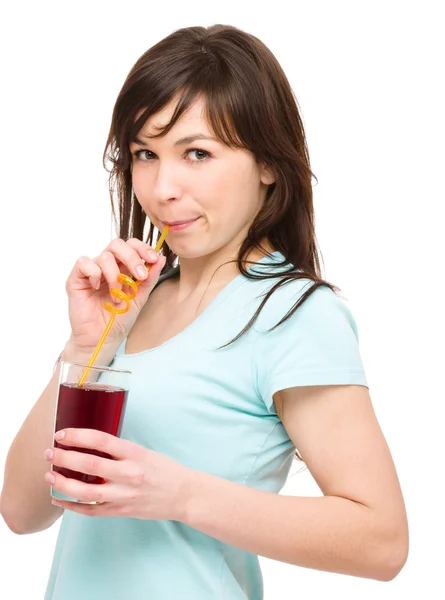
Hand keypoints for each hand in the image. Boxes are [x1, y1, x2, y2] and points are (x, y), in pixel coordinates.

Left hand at [44, 429, 191, 519]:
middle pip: (89, 465)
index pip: (100, 440)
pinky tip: (58, 499)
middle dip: (64, 457)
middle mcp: (128, 474)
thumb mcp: (144, 451)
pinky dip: (71, 506)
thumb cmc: (164, 470)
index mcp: (135, 454)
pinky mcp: (121, 511)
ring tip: (49, 475)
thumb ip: (119, 449)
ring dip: (63, 483)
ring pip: (85, 492)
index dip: (77, 435)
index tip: (62, 434)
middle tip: (50, 452)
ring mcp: (124, 495)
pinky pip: (90, 510)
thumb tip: (88, 444)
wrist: (183, 495)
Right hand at [65, 238, 166, 351]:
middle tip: (140, 276)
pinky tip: (96, 288)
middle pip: (117, 244)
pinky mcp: (76, 279)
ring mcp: (91, 271)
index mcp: (122, 268)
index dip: (142, 248)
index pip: (131, 246)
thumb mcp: (140, 298)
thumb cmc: (119, 319)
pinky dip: (94, 274)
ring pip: (104, 256)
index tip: (153, 259)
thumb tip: (161, 258)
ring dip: (115, 276)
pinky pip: (84, 263)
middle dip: (132, 257)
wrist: (103, 338)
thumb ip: (149, 278)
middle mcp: (107, 266)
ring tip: (116, 296)